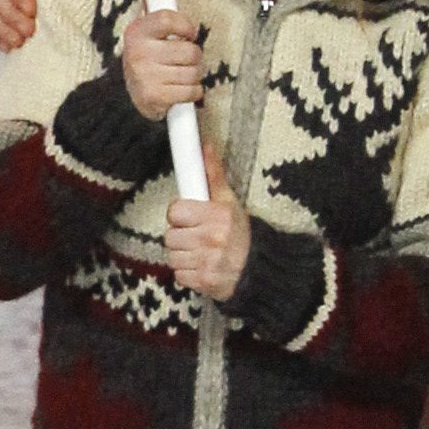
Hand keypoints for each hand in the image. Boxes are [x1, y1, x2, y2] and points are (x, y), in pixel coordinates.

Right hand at [123, 8, 204, 122]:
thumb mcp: (147, 34)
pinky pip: (191, 91)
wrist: (127, 96)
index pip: (168, 20)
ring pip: (193, 72)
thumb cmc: (147, 60)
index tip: (190, 33)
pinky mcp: (154, 97)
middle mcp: (139, 53)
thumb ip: (161, 16)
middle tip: (185, 60)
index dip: (186, 26)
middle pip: (190, 50)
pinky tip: (183, 91)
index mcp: (137, 32)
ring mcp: (145, 76)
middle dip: (195, 57)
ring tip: (182, 76)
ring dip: (194, 76)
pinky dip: (194, 92)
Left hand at [165, 142, 249, 301]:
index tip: (189, 218)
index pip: (175, 211)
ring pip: (172, 256)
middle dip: (181, 236)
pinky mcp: (203, 281)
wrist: (258, 268)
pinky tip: (201, 266)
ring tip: (199, 252)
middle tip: (196, 237)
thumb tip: (204, 147)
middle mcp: (210, 238)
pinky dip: (187, 273)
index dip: (180, 215)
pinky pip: (179, 275)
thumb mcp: (229, 202)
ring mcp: (206, 262)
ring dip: (182, 255)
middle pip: (170, 236)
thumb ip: (213, 175)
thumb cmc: (240, 234)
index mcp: (216, 215)